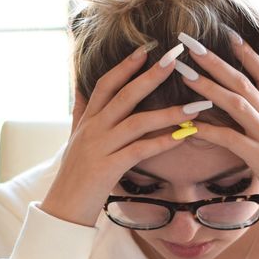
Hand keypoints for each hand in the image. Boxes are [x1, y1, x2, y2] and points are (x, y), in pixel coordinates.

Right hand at [41, 43, 206, 226]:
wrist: (62, 210)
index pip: (106, 84)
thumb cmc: (74, 177)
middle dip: (151, 75)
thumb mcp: (74, 139)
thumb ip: (80, 113)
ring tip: (196, 105)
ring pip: (137, 122)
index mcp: (87, 121)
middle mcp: (92, 129)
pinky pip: (139, 151)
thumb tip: (80, 89)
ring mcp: (99, 148)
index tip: (146, 48)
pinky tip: (183, 136)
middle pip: (124, 95)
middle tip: (174, 58)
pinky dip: (162, 142)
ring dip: (169, 112)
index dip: (125, 65)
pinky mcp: (107, 169)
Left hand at [173, 35, 258, 201]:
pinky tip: (190, 124)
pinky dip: (209, 129)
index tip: (230, 36)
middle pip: (244, 82)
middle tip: (191, 45)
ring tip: (185, 73)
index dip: (248, 54)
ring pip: (236, 104)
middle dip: (216, 62)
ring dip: (209, 87)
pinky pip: (230, 138)